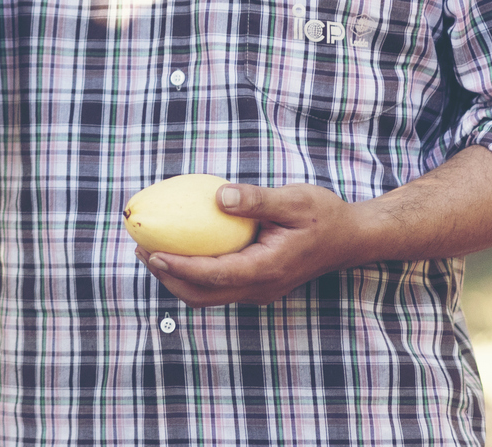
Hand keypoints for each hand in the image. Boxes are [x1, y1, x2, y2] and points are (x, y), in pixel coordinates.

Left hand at [141, 182, 372, 306]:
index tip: (151, 253)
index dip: (178, 268)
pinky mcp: (258, 284)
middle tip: (141, 250)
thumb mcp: (293, 199)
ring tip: (151, 251)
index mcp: (266, 269)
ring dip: (177, 279)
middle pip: (203, 295)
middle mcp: (260, 287)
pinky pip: (218, 286)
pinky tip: (181, 248)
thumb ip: (256, 199)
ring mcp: (259, 290)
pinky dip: (193, 274)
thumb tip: (218, 196)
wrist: (351, 239)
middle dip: (167, 278)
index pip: (213, 275)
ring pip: (208, 296)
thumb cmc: (323, 215)